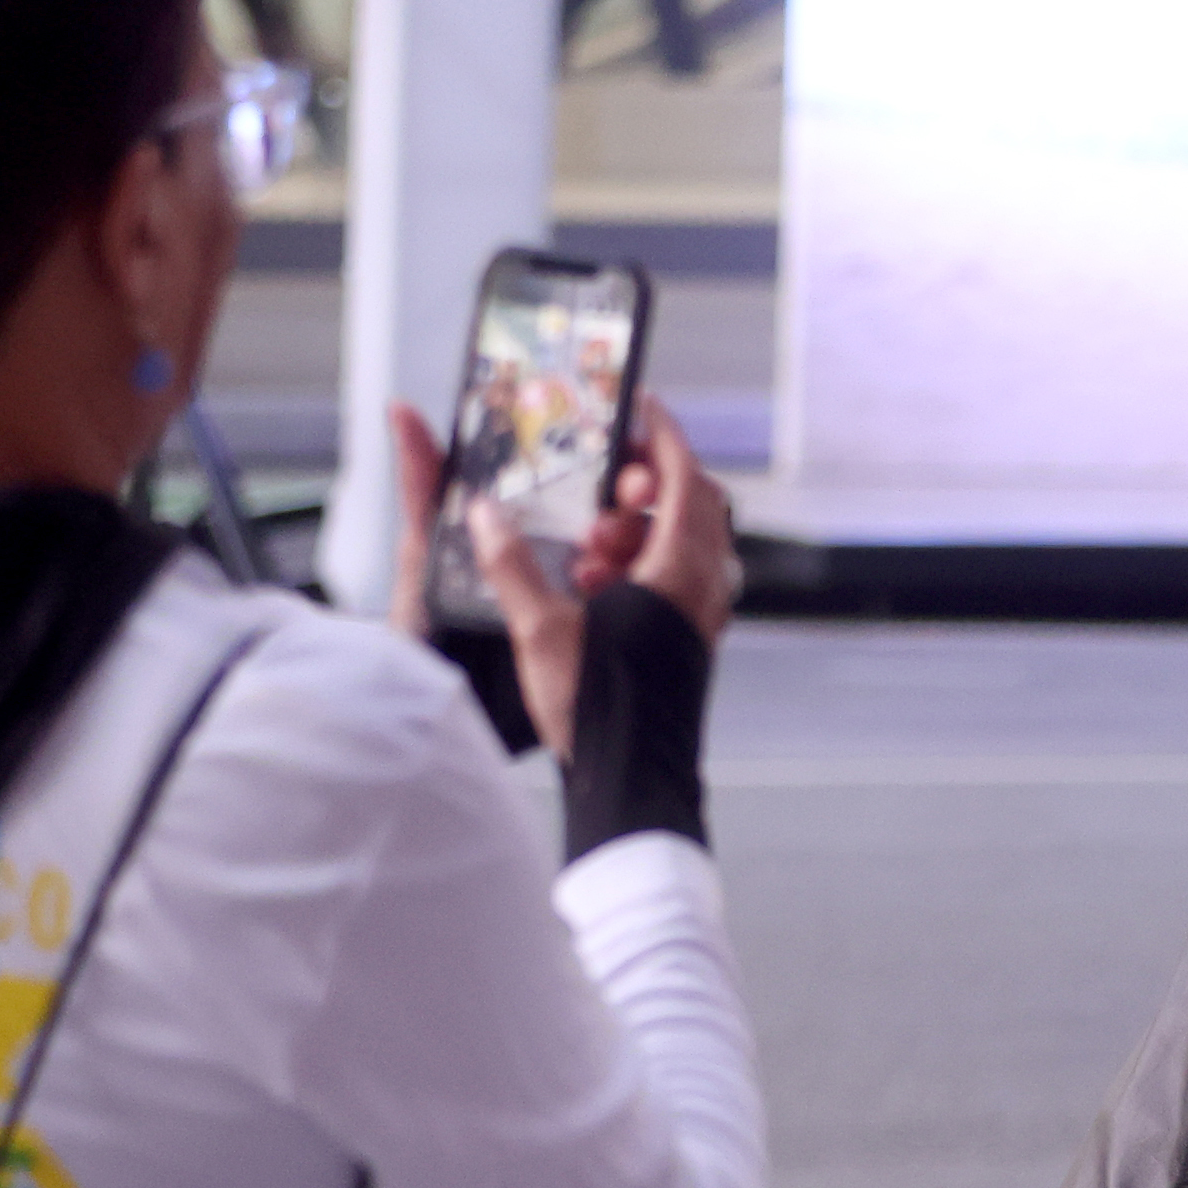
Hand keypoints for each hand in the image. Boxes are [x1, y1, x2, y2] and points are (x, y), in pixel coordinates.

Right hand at [387, 393, 735, 763]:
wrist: (633, 780)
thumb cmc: (598, 706)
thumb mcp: (541, 628)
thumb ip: (510, 563)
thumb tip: (484, 511)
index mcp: (679, 571)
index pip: (683, 478)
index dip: (662, 435)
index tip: (638, 406)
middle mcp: (703, 589)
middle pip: (690, 506)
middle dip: (643, 485)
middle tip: (599, 491)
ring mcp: (701, 617)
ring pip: (682, 545)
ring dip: (637, 531)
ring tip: (588, 547)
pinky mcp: (690, 642)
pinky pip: (673, 583)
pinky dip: (639, 568)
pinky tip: (592, 587)